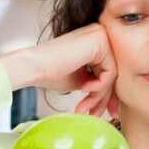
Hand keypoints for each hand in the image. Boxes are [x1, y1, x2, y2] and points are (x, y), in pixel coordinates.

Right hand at [0, 23, 119, 117]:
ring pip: (112, 74)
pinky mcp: (100, 40)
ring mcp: (101, 35)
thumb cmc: (50, 72)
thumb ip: (99, 84)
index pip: (110, 70)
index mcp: (96, 41)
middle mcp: (100, 34)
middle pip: (113, 72)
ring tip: (84, 105)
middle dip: (104, 98)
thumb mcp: (83, 80)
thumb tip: (115, 101)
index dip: (107, 94)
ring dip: (99, 95)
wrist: (32, 67)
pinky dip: (99, 85)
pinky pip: (110, 71)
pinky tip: (84, 87)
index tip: (105, 111)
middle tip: (96, 114)